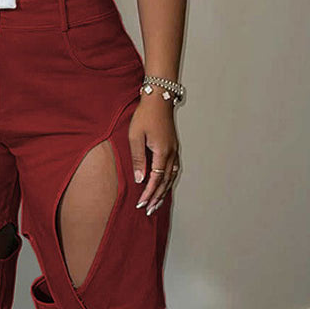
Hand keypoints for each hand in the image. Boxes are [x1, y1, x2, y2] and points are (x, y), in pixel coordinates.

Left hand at [128, 96, 180, 214]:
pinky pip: (173, 169)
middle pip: (165, 182)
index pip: (155, 179)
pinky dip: (169, 181)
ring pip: (171, 177)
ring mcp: (174, 150)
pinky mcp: (173, 147)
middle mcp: (171, 154)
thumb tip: (140, 179)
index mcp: (162, 152)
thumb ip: (138, 159)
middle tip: (148, 210)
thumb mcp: (135, 136)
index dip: (148, 193)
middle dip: (156, 197)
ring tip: (156, 203)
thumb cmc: (145, 115)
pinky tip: (164, 186)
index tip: (141, 204)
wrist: (159, 98)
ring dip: (164, 191)